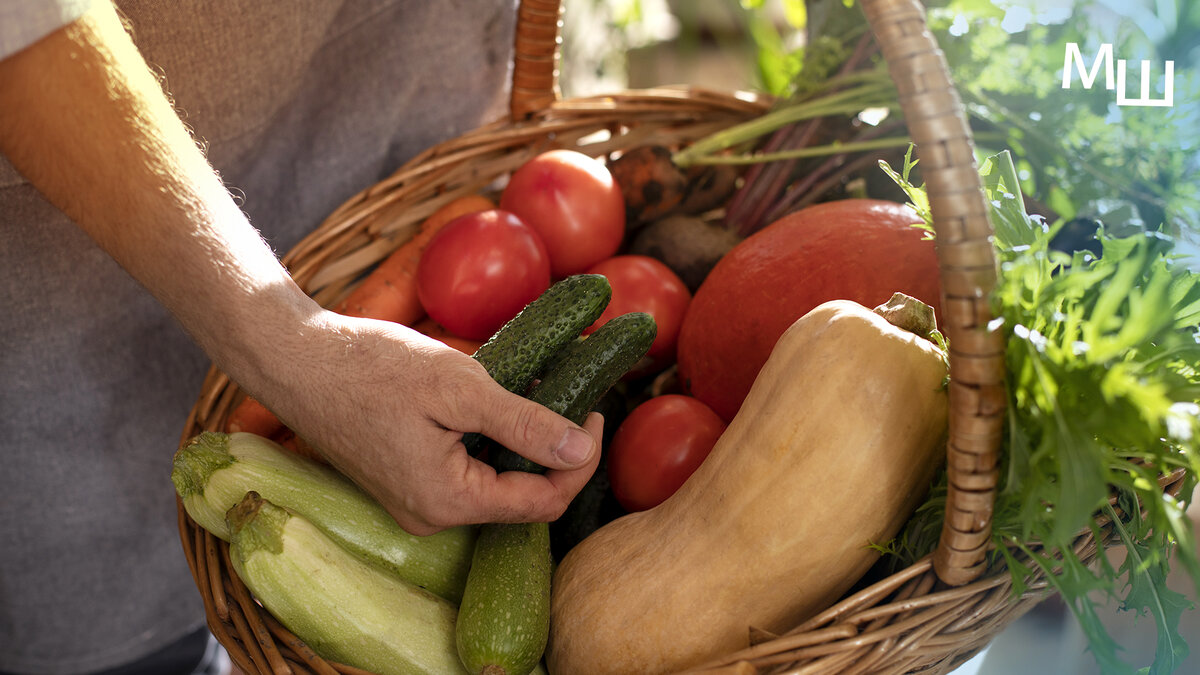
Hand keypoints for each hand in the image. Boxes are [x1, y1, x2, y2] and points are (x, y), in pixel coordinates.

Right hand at [256, 308, 602, 535]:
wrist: (295, 360)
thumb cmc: (370, 367)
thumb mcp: (459, 388)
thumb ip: (523, 424)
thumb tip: (581, 451)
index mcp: (448, 503)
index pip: (543, 502)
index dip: (580, 460)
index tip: (594, 410)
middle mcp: (432, 517)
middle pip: (520, 496)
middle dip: (552, 450)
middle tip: (568, 394)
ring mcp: (415, 503)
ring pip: (493, 482)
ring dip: (520, 442)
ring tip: (534, 391)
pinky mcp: (404, 482)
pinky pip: (464, 472)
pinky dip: (488, 441)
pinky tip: (493, 402)